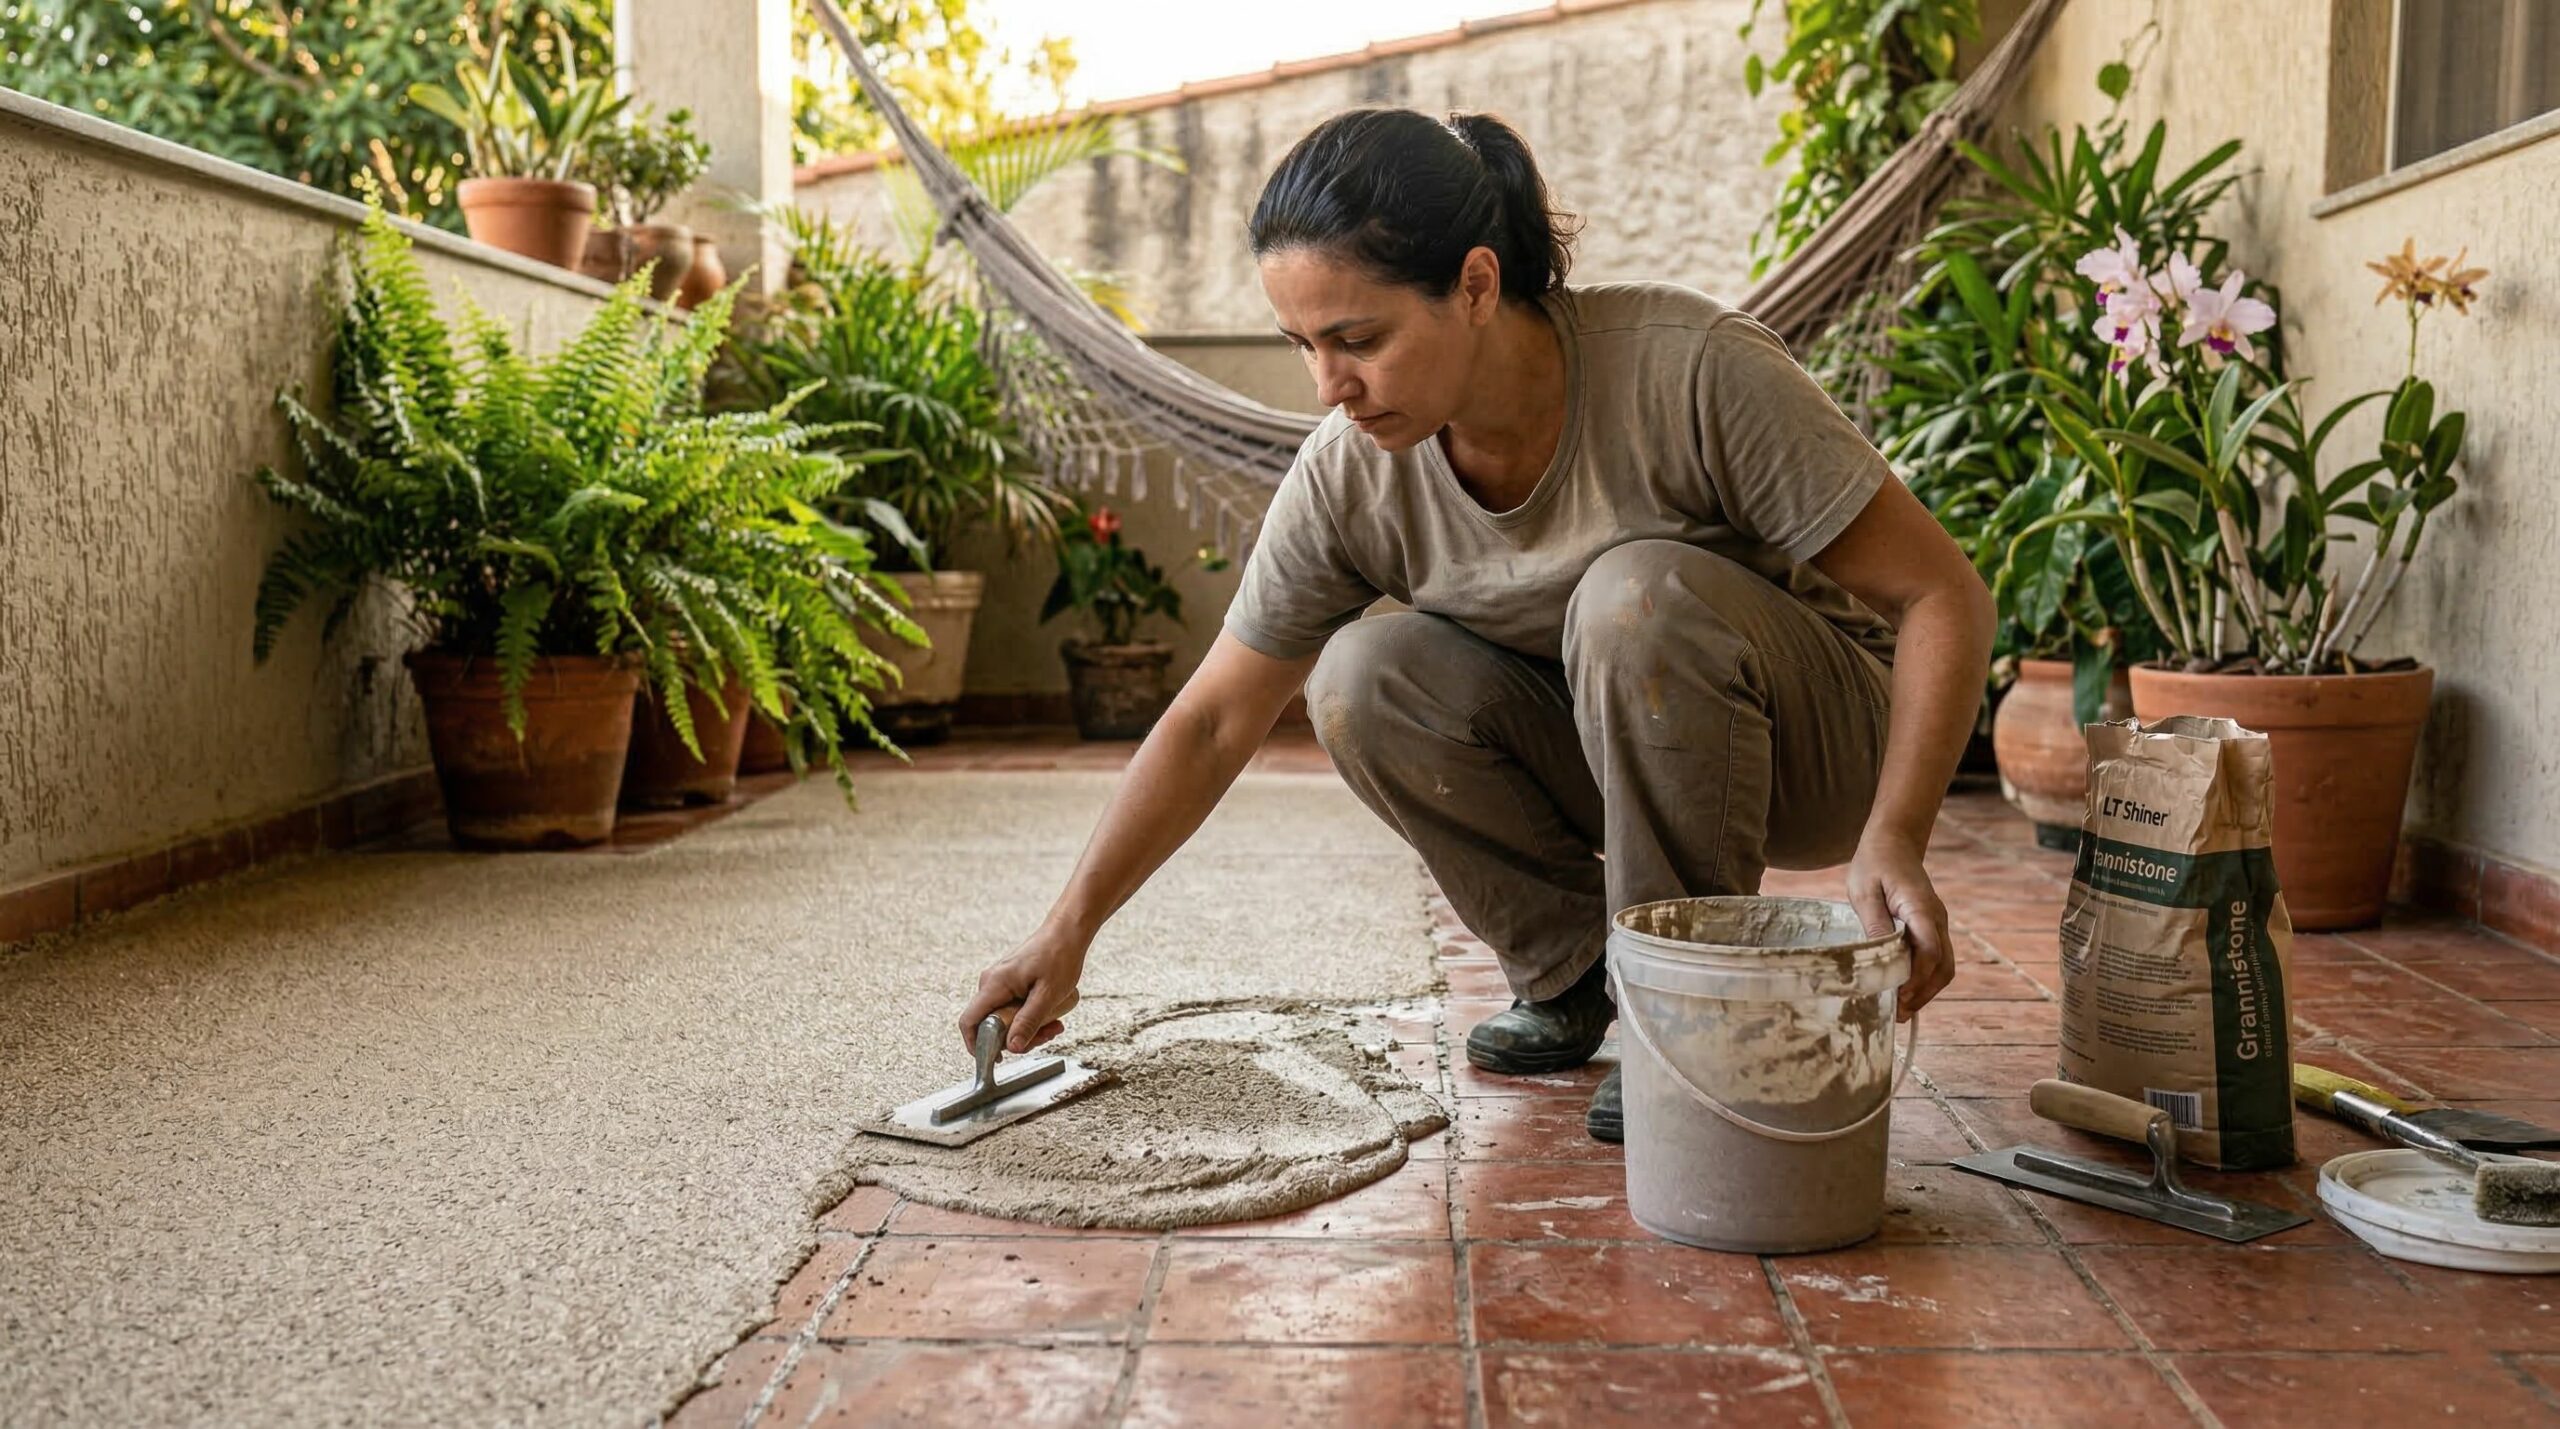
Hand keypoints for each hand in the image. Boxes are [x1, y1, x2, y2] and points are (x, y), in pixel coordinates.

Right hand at [959, 924, 1086, 1054]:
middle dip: (1017, 1037)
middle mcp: (991, 983)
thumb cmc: (1059, 956)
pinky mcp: (1009, 983)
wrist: (1067, 932)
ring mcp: (999, 983)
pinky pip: (1013, 1008)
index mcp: (994, 984)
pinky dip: (1029, 1016)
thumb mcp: (1048, 995)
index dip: (976, 1045)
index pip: (969, 1022)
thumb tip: (1013, 1047)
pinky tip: (1050, 1016)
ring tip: (1054, 1025)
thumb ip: (1029, 1022)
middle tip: (1046, 1035)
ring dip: (1028, 1028)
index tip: (994, 1060)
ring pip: (1005, 1018)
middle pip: (991, 1025)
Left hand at [1845, 831, 1953, 1022]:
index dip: (1917, 977)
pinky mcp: (1931, 928)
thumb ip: (1874, 923)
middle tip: (1899, 1014)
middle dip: (1924, 993)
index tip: (1899, 997)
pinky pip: (1936, 959)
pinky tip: (1905, 991)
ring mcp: (1938, 924)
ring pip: (1944, 966)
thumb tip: (1880, 957)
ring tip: (1902, 1010)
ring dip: (1926, 990)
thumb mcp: (1864, 891)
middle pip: (1943, 966)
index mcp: (1921, 908)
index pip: (1929, 950)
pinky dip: (1925, 979)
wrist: (1894, 843)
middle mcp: (1937, 919)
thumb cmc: (1875, 864)